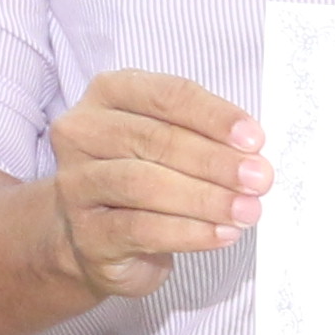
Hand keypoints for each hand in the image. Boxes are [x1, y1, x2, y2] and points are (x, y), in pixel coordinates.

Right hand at [41, 69, 266, 297]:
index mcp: (108, 94)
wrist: (98, 240)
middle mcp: (83, 133)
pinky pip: (140, 230)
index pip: (165, 96)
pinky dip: (189, 232)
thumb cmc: (145, 179)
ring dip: (205, 198)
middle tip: (259, 178)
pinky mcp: (86, 232)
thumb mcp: (169, 145)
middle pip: (155, 140)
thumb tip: (252, 154)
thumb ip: (203, 137)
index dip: (213, 117)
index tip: (254, 139)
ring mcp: (76, 183)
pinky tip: (222, 234)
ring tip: (246, 210)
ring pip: (144, 185)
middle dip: (215, 161)